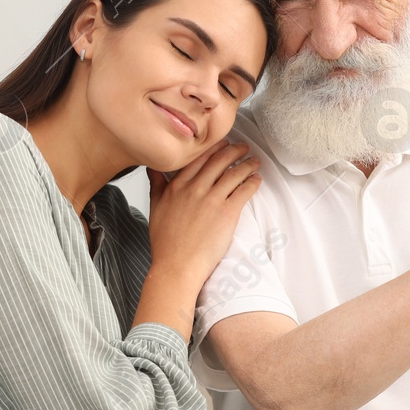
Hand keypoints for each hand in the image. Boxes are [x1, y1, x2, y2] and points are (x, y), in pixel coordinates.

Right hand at [146, 135, 261, 282]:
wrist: (177, 266)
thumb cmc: (166, 244)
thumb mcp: (155, 209)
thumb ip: (157, 185)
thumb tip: (152, 169)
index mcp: (177, 186)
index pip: (198, 158)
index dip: (213, 148)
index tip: (222, 142)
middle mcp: (194, 189)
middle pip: (218, 161)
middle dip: (234, 150)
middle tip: (243, 147)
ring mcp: (211, 200)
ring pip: (234, 173)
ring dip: (247, 164)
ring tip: (255, 161)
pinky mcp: (227, 213)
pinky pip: (244, 190)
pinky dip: (252, 181)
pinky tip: (256, 179)